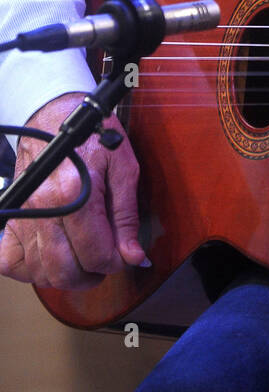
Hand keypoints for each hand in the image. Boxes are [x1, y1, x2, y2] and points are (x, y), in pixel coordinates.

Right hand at [0, 93, 147, 289]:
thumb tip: (133, 254)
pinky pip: (10, 261)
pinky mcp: (11, 217)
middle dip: (91, 276)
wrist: (54, 115)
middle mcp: (44, 208)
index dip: (115, 263)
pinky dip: (29, 269)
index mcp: (75, 194)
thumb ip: (127, 216)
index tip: (123, 256)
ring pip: (39, 271)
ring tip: (81, 262)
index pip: (95, 254)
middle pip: (64, 270)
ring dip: (64, 276)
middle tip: (104, 264)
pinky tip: (49, 259)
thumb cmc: (93, 137)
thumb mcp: (124, 168)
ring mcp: (23, 215)